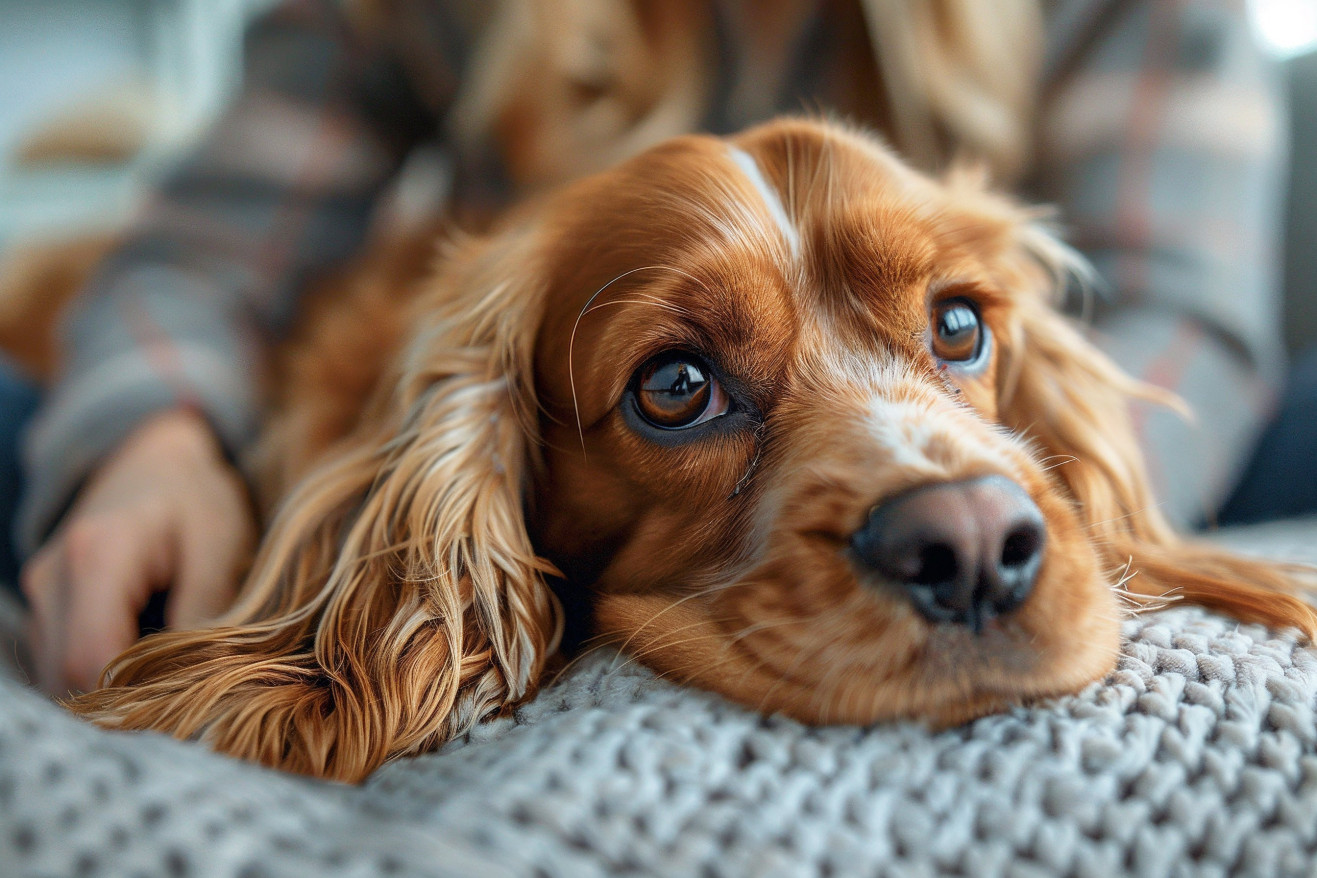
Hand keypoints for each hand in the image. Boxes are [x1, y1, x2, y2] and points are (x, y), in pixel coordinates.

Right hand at [21, 409, 256, 695]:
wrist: (157, 460)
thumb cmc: (197, 498)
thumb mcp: (220, 544)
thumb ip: (206, 608)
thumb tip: (198, 678)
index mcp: (97, 556)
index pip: (90, 658)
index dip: (131, 696)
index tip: (183, 706)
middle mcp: (52, 579)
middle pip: (66, 676)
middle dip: (123, 702)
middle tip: (183, 705)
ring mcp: (41, 594)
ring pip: (57, 676)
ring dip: (110, 691)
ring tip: (169, 682)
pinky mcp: (47, 606)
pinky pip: (60, 661)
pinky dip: (99, 675)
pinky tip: (144, 668)